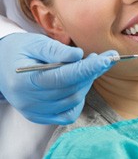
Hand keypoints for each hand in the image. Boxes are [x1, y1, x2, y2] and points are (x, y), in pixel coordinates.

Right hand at [0, 33, 116, 123]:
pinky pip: (68, 113)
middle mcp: (29, 101)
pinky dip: (79, 99)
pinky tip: (79, 83)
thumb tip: (78, 55)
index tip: (106, 58)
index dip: (87, 68)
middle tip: (104, 58)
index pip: (63, 77)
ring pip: (72, 100)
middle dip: (91, 73)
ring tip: (91, 66)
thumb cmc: (19, 50)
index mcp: (25, 81)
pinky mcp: (41, 115)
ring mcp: (35, 111)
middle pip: (70, 89)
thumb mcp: (34, 43)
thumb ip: (56, 50)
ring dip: (87, 83)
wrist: (3, 66)